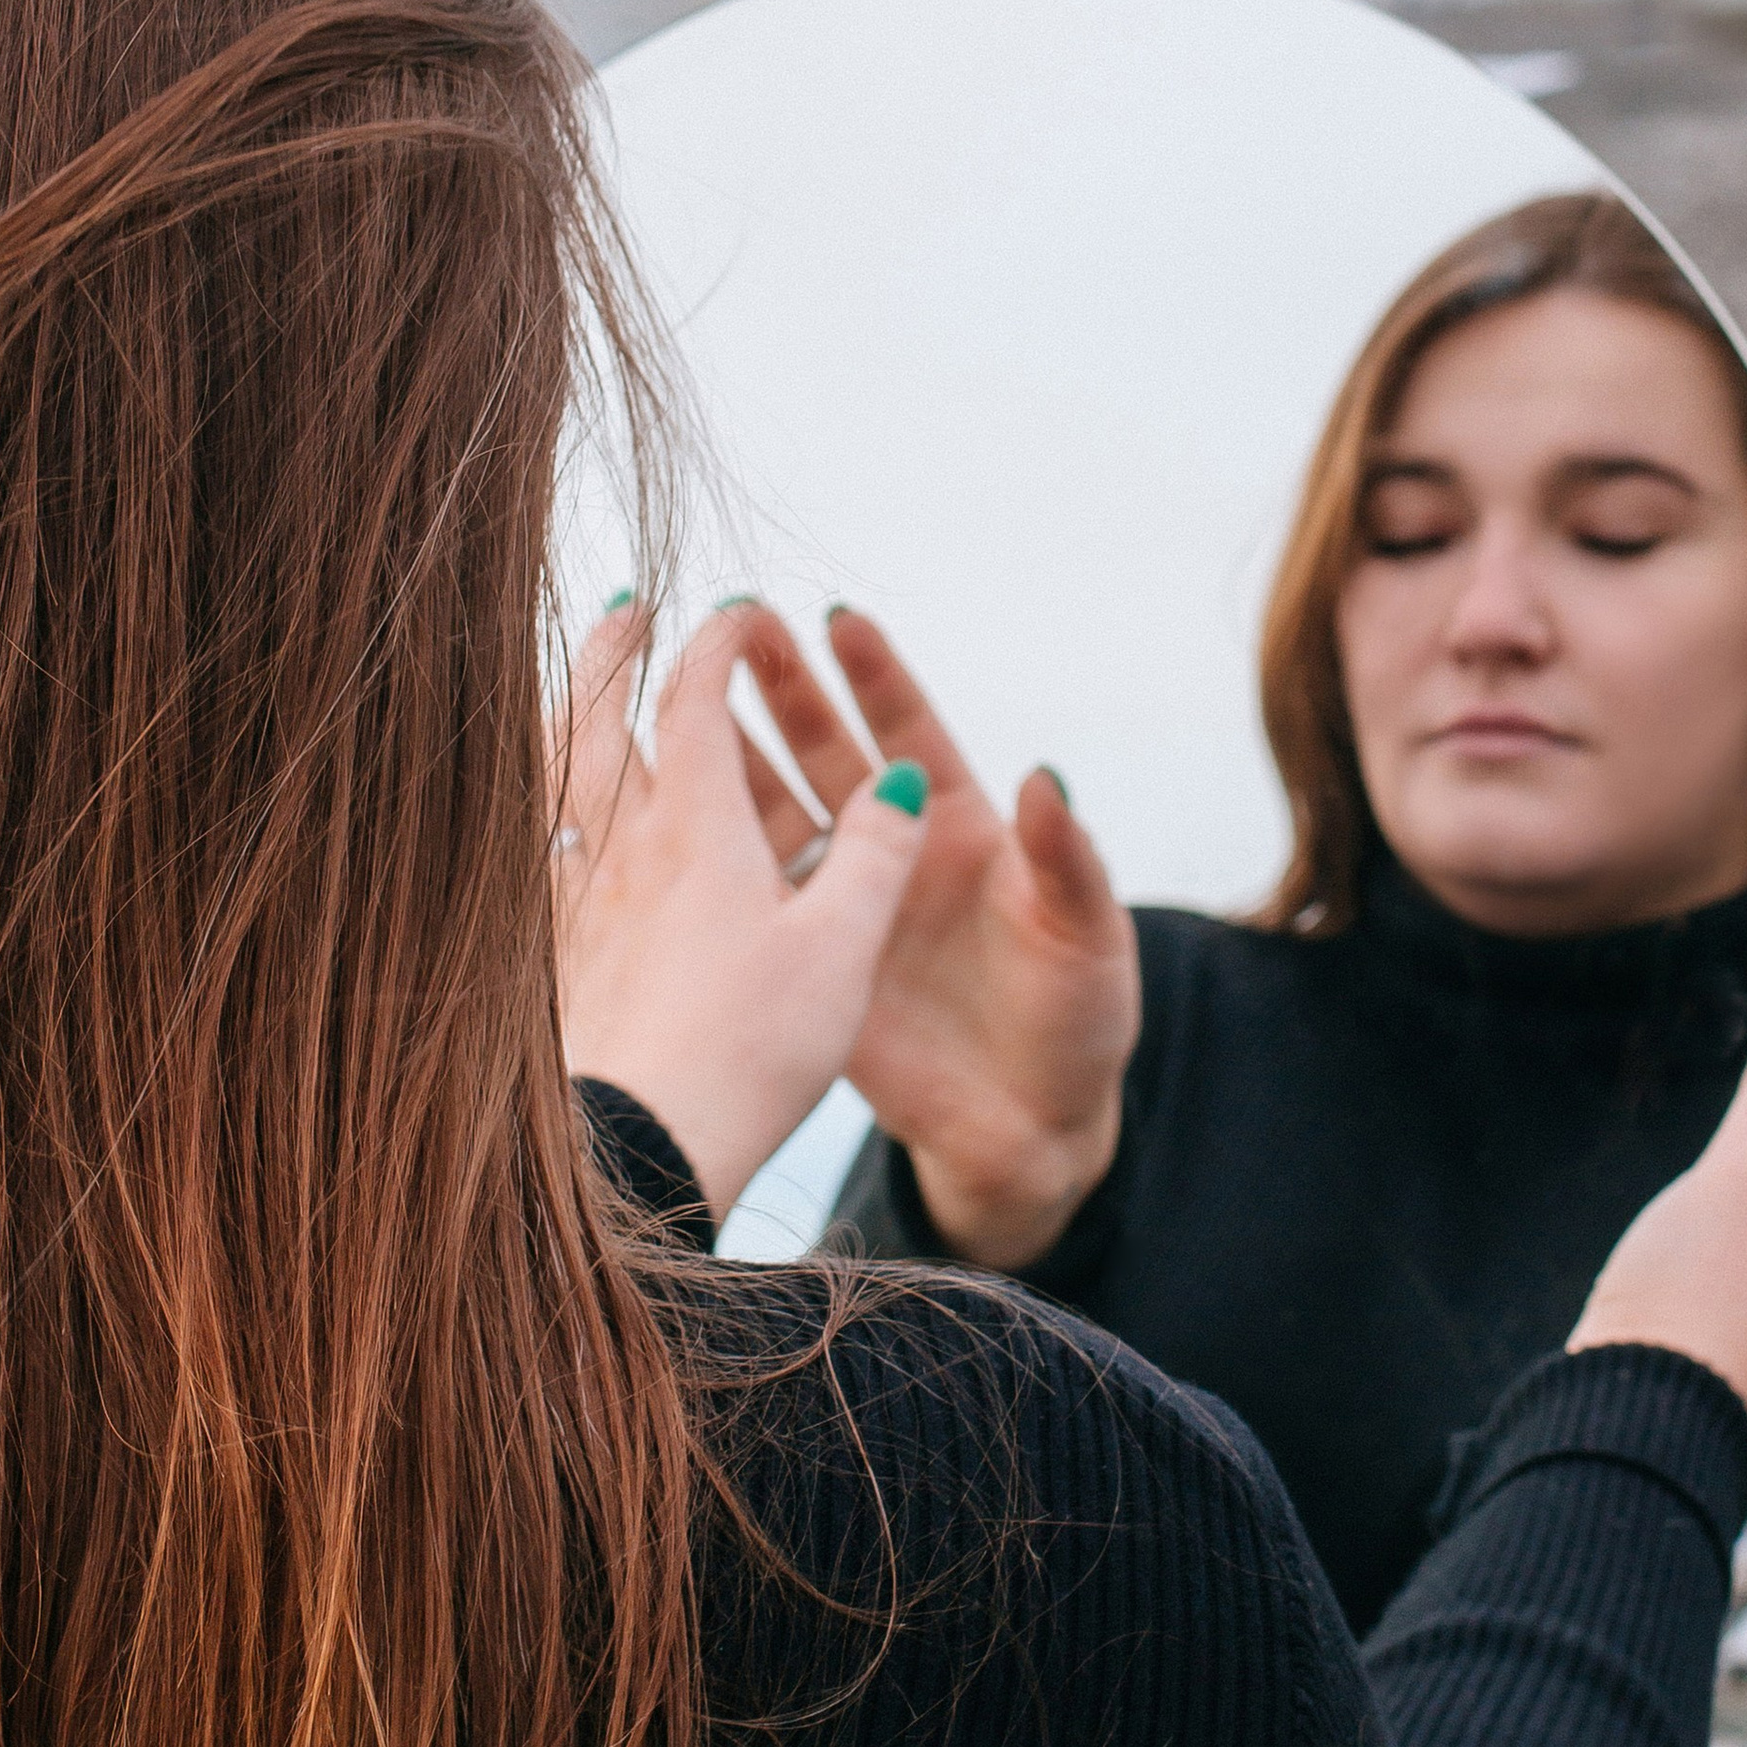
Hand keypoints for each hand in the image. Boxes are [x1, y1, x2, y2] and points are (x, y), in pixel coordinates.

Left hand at [555, 601, 930, 1223]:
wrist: (639, 1150)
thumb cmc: (749, 1051)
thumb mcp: (842, 950)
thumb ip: (874, 858)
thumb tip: (897, 783)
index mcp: (697, 829)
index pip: (698, 697)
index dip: (720, 642)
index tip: (739, 613)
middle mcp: (622, 848)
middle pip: (598, 716)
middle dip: (613, 650)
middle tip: (627, 605)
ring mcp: (574, 902)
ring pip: (549, 778)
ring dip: (561, 714)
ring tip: (568, 688)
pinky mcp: (547, 959)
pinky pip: (528, 856)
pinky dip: (532, 810)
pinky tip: (537, 825)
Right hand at [732, 605, 1138, 1271]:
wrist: (1032, 1131)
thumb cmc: (1079, 1024)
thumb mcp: (1086, 934)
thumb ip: (1065, 858)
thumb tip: (1048, 775)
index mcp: (963, 828)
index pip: (911, 730)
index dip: (874, 675)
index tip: (836, 616)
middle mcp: (896, 852)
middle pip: (830, 750)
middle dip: (786, 686)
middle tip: (735, 620)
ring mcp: (846, 906)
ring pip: (777, 812)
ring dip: (733, 754)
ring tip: (678, 697)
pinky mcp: (810, 964)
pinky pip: (751, 897)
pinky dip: (709, 853)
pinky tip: (660, 812)